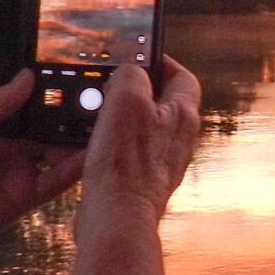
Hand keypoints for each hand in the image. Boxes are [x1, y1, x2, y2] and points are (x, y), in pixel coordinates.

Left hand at [0, 71, 86, 274]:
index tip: (75, 87)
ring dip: (78, 142)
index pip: (29, 115)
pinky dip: (73, 168)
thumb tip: (27, 78)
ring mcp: (15, 179)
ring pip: (56, 157)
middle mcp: (5, 157)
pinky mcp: (22, 202)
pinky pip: (53, 183)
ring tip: (102, 122)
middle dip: (70, 121)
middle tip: (98, 104)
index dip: (51, 102)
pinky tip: (90, 150)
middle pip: (48, 135)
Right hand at [73, 58, 202, 233]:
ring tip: (96, 116)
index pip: (182, 76)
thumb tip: (129, 72)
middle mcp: (178, 138)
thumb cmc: (126, 165)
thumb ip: (131, 76)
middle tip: (111, 87)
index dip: (161, 63)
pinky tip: (91, 146)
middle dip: (134, 91)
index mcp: (183, 115)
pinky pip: (127, 151)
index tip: (139, 57)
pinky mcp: (142, 178)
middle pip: (160, 101)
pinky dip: (109, 144)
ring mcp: (162, 159)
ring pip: (140, 126)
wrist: (117, 218)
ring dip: (118, 118)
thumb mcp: (126, 101)